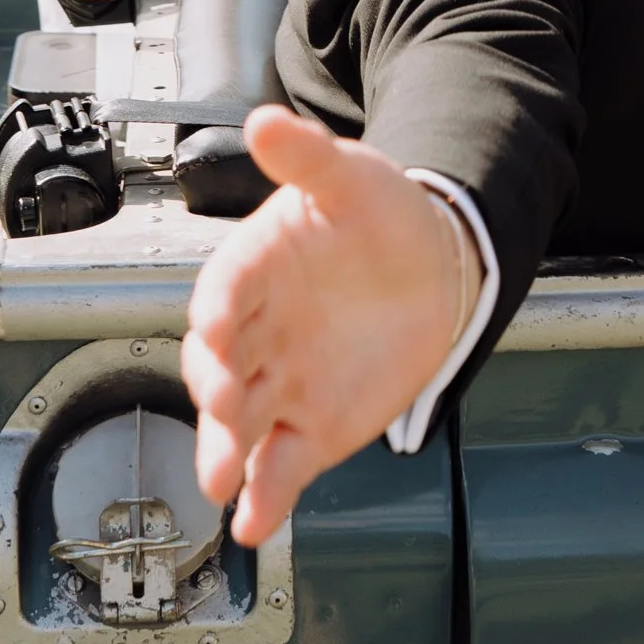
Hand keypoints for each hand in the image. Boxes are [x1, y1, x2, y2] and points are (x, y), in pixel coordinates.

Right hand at [182, 107, 472, 541]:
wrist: (432, 264)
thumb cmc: (378, 216)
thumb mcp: (349, 177)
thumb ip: (307, 158)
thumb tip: (266, 119)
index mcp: (251, 268)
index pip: (222, 292)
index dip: (216, 311)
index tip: (216, 328)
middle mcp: (253, 333)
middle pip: (217, 367)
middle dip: (212, 389)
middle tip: (220, 404)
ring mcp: (278, 384)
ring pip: (237, 426)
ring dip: (224, 455)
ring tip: (220, 485)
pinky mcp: (310, 426)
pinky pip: (279, 466)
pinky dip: (265, 497)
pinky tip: (254, 525)